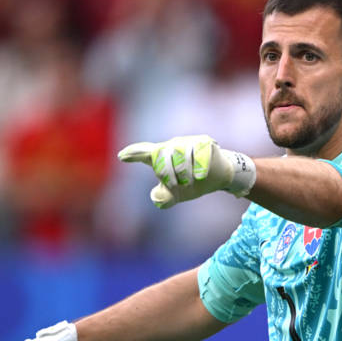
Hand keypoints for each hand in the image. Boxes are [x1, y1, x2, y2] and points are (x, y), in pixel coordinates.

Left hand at [118, 135, 255, 207]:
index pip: (144, 153)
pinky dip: (199, 169)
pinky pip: (198, 155)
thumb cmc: (194, 183)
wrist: (220, 177)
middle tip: (176, 186)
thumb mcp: (177, 194)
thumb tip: (156, 196)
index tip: (121, 156)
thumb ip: (164, 198)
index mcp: (162, 156)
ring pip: (180, 155)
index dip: (133, 154)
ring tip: (191, 182)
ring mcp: (189, 142)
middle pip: (162, 156)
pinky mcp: (204, 142)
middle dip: (168, 174)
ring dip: (185, 173)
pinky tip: (201, 175)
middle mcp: (173, 145)